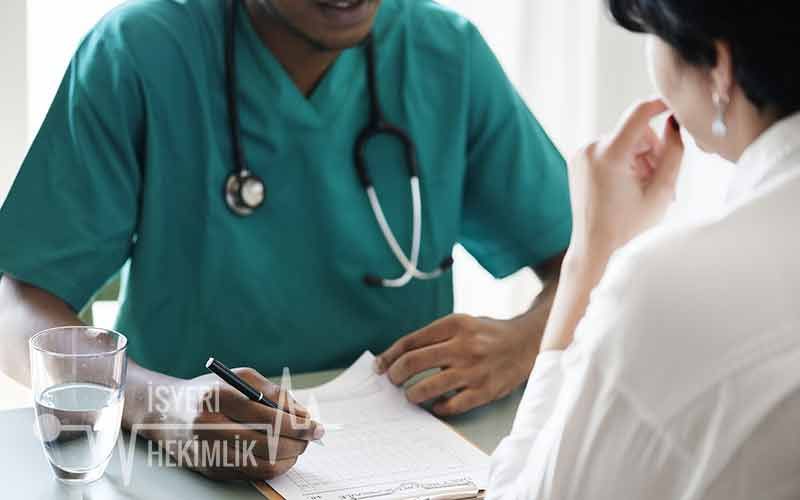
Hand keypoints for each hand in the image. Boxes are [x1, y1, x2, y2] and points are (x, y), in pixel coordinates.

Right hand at [145, 368, 322, 480]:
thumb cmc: (208, 391)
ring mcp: (207, 451)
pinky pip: (251, 474)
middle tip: (311, 436)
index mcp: (217, 397)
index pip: (267, 416)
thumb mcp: (239, 379)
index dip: (297, 424)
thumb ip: (274, 392)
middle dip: (298, 442)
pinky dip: (273, 467)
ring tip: (298, 446)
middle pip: (267, 443)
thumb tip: (303, 415)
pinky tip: (281, 455)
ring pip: (262, 464)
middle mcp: (208, 426)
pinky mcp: (209, 469)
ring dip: (289, 458)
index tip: (315, 425)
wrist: (164, 412)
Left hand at [375, 314, 536, 415]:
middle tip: (392, 380)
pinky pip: (451, 405)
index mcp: (454, 325)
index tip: (380, 366)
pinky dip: (438, 407)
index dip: (390, 355)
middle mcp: (463, 346)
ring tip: (410, 395)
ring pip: (428, 387)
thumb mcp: (461, 324)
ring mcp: (474, 370)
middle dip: (395, 374)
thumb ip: (435, 338)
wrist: (526, 343)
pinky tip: (436, 405)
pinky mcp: (484, 391)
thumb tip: (399, 357)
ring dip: (412, 394)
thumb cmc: (487, 335)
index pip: (411, 341)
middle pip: (414, 362)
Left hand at [567, 99, 683, 263]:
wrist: (595, 249)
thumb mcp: (662, 190)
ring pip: (624, 142)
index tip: (677, 103)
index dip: (660, 104)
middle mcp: (590, 149)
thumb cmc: (629, 227)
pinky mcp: (577, 161)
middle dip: (652, 151)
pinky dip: (624, 163)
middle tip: (660, 183)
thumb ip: (674, 152)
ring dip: (640, 159)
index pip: (639, 113)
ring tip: (645, 190)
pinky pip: (610, 151)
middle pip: (635, 132)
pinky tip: (629, 187)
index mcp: (609, 154)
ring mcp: (580, 154)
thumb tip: (674, 122)